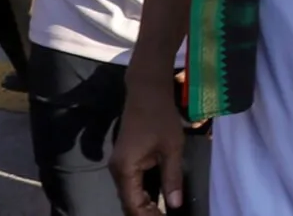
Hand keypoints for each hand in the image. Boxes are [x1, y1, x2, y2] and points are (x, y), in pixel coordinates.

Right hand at [111, 70, 190, 211]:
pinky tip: (155, 199)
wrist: (147, 90)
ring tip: (161, 212)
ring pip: (128, 193)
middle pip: (128, 202)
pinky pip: (130, 184)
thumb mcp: (172, 148)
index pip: (133, 204)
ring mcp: (118, 164)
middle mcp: (117, 169)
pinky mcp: (123, 159)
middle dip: (145, 213)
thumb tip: (176, 205)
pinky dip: (141, 194)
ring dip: (143, 205)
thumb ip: (173, 178)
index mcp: (126, 168)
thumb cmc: (160, 117)